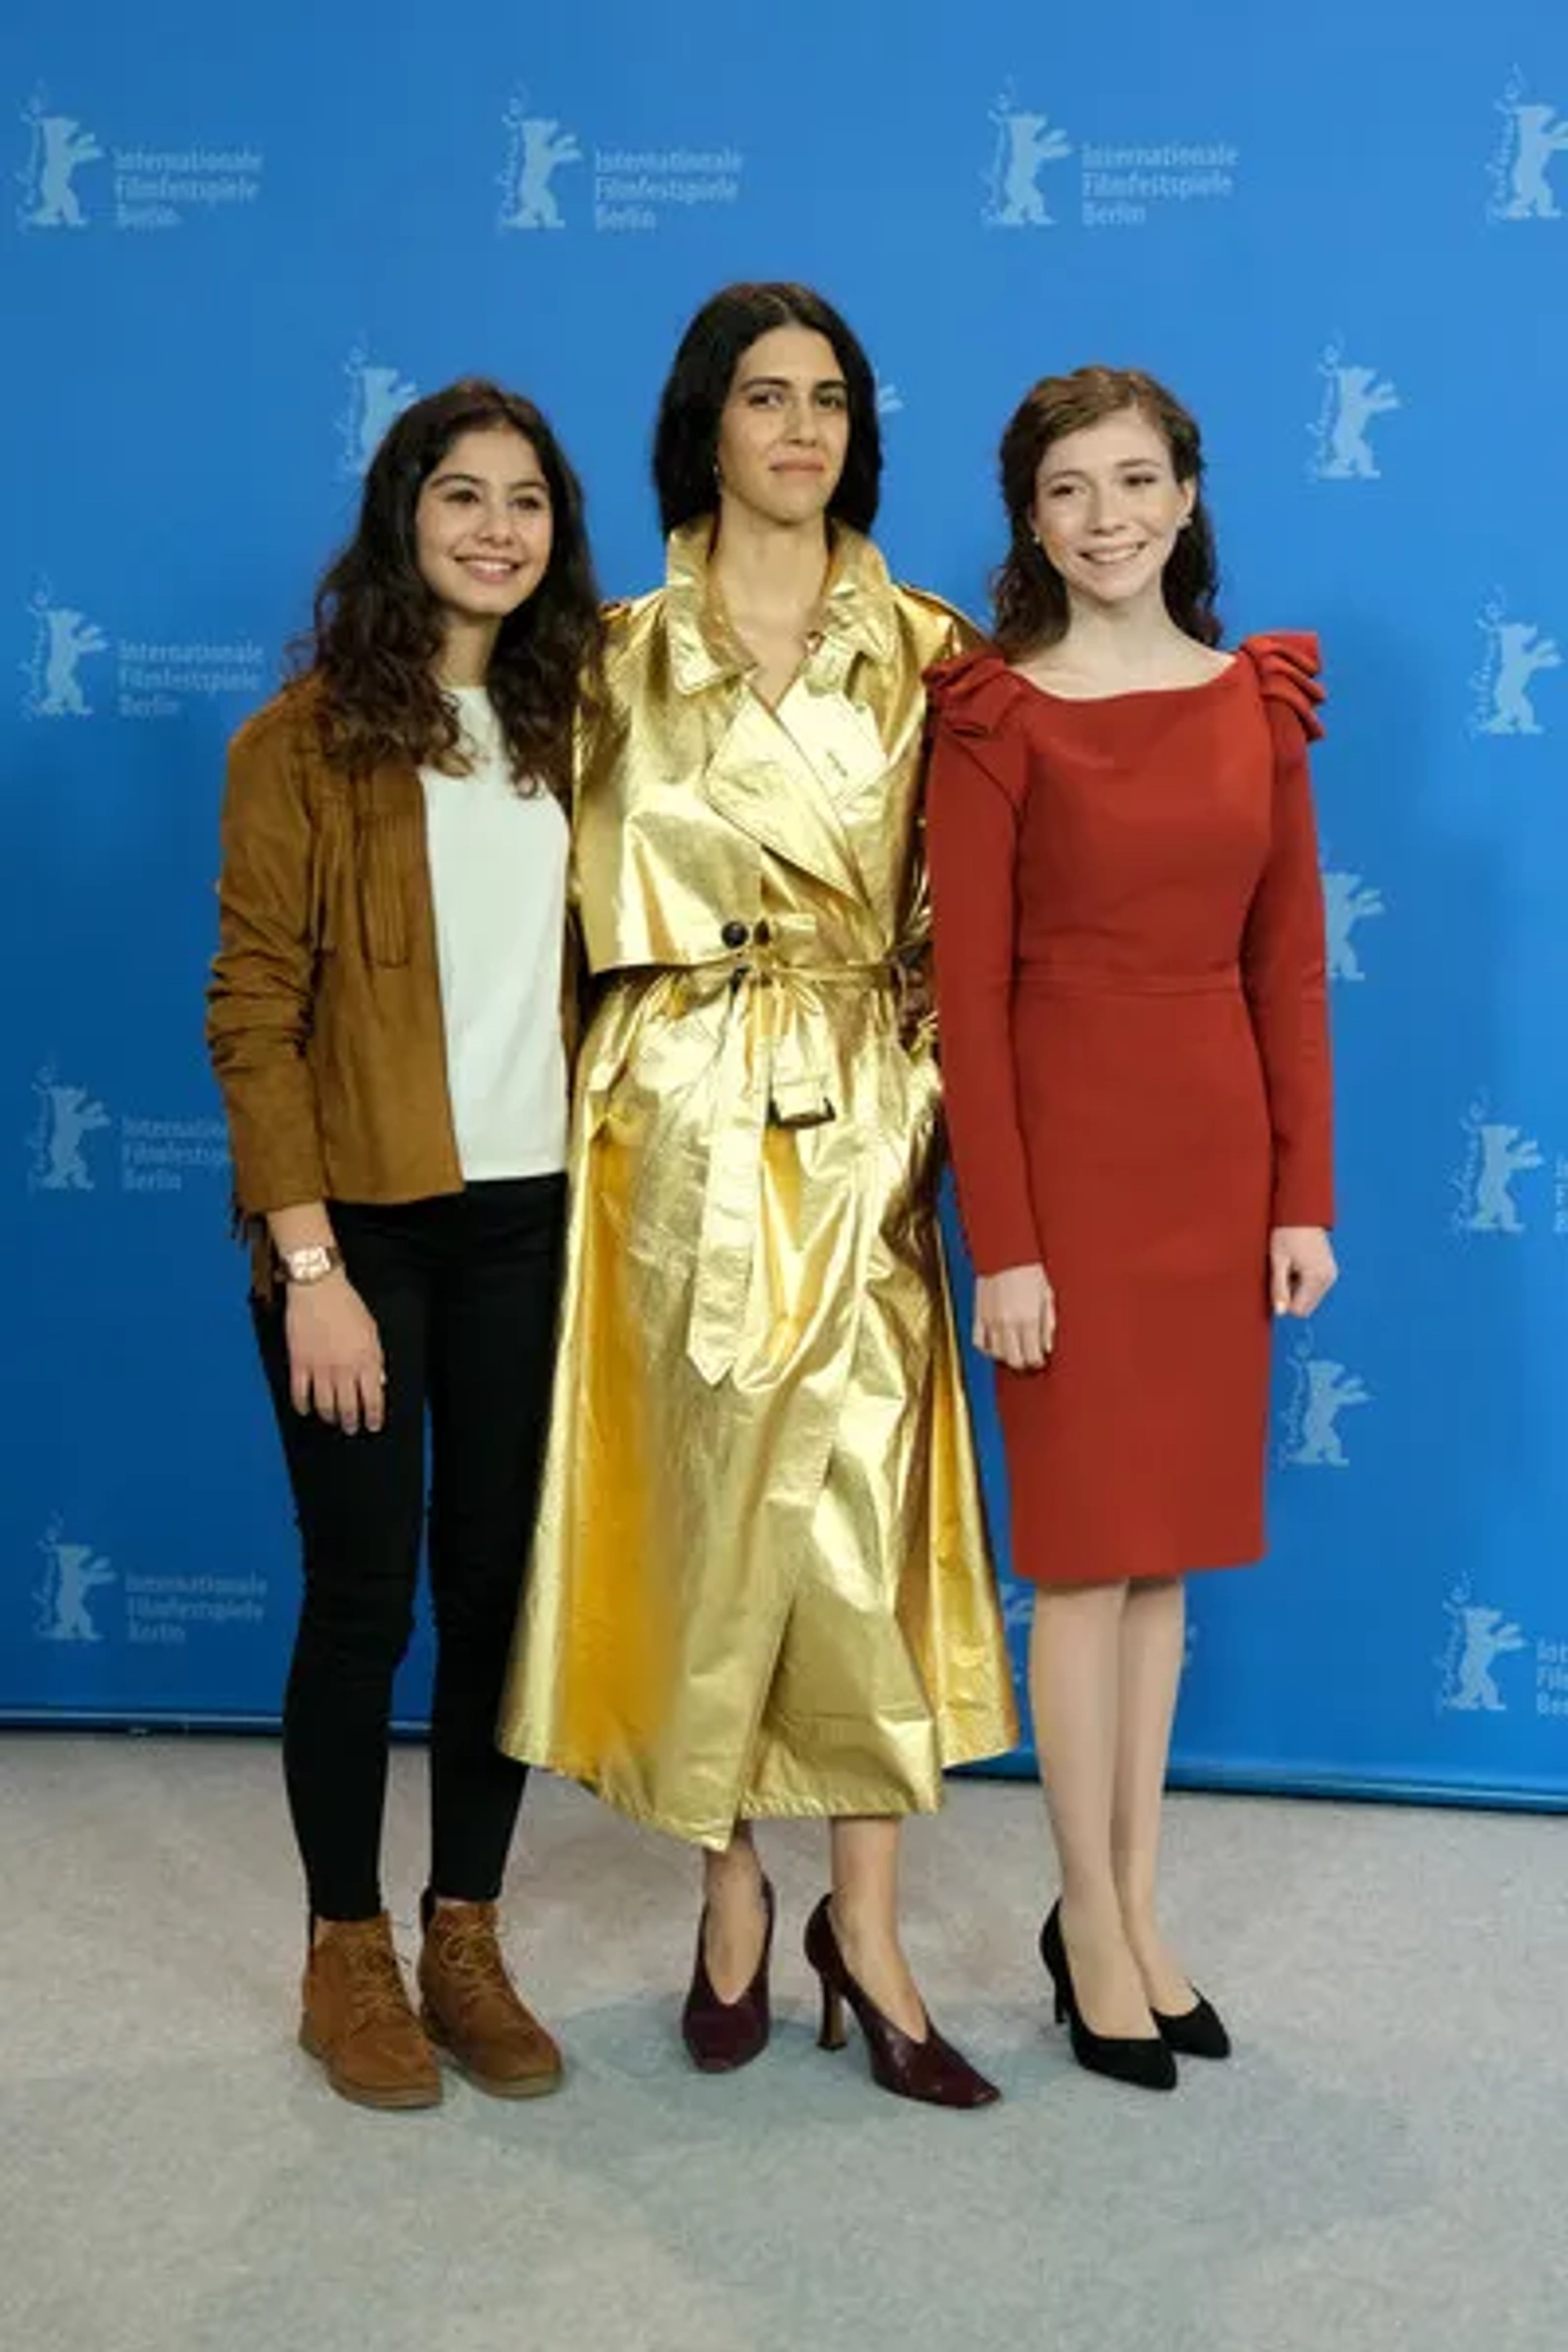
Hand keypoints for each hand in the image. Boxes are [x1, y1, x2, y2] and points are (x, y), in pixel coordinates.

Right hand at [284, 1275, 385, 1433]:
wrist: (318, 1287)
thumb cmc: (347, 1305)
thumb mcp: (372, 1331)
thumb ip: (376, 1359)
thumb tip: (379, 1382)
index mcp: (366, 1360)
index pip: (373, 1399)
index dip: (374, 1417)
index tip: (373, 1425)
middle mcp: (344, 1368)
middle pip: (348, 1407)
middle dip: (351, 1422)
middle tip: (351, 1428)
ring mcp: (319, 1368)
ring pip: (324, 1405)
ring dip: (329, 1416)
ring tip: (332, 1420)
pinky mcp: (298, 1363)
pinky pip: (300, 1393)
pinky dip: (303, 1405)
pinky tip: (306, 1409)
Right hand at [974, 1263, 1055, 1370]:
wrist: (1004, 1252)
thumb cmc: (1028, 1270)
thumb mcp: (1047, 1296)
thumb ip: (1048, 1324)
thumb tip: (1048, 1347)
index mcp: (1028, 1319)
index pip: (1032, 1356)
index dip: (1037, 1362)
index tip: (1040, 1360)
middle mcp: (1008, 1323)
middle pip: (1014, 1360)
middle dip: (1023, 1363)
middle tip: (1028, 1357)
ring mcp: (990, 1320)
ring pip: (995, 1354)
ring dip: (1005, 1356)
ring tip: (1013, 1349)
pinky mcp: (978, 1315)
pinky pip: (978, 1342)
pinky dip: (987, 1348)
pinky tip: (995, 1344)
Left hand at [1269, 1226, 1337, 1317]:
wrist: (1303, 1213)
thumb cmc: (1288, 1233)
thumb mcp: (1278, 1261)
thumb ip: (1279, 1288)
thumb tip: (1280, 1312)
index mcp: (1316, 1278)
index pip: (1298, 1310)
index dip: (1283, 1300)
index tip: (1278, 1280)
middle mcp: (1328, 1279)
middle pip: (1305, 1306)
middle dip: (1291, 1295)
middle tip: (1285, 1272)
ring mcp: (1330, 1275)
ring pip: (1309, 1297)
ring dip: (1296, 1288)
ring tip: (1291, 1266)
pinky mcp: (1329, 1271)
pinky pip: (1314, 1287)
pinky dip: (1303, 1282)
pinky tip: (1298, 1265)